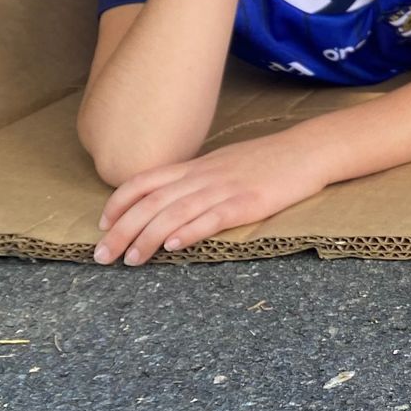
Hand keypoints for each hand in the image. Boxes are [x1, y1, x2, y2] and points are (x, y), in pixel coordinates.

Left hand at [94, 134, 327, 264]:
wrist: (308, 150)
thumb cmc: (267, 160)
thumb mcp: (223, 163)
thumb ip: (196, 180)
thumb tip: (169, 199)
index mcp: (196, 167)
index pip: (144, 182)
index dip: (118, 203)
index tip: (102, 225)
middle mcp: (204, 176)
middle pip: (151, 202)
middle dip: (121, 230)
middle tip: (102, 257)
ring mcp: (225, 188)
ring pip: (175, 213)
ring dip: (147, 238)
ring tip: (131, 260)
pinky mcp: (249, 202)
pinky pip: (213, 217)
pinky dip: (190, 231)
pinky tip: (174, 246)